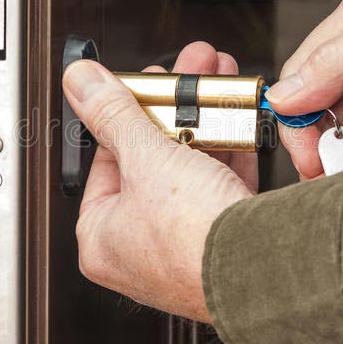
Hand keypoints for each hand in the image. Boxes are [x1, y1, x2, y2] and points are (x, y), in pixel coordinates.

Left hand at [62, 42, 252, 321]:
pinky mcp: (222, 240)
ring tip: (214, 80)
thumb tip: (80, 83)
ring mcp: (183, 245)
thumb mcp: (146, 158)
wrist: (262, 271)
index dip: (125, 112)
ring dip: (204, 119)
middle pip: (150, 158)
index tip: (142, 83)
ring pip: (190, 166)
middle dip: (174, 106)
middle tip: (185, 72)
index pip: (105, 159)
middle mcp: (138, 247)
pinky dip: (229, 149)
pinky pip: (221, 183)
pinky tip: (236, 116)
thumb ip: (113, 114)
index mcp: (101, 237)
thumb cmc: (193, 239)